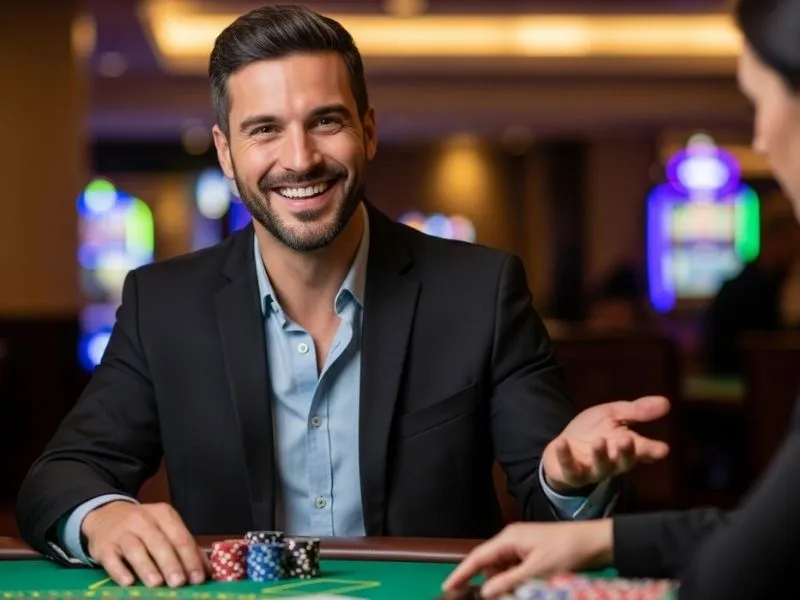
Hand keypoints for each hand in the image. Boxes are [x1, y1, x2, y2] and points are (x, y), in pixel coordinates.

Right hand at [82, 501, 208, 587]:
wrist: (107, 514)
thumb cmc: (143, 526)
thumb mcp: (165, 528)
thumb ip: (184, 547)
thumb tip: (206, 570)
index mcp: (164, 515)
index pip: (180, 537)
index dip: (190, 558)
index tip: (198, 577)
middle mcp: (143, 520)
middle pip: (159, 543)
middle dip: (171, 563)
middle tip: (179, 582)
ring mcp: (122, 532)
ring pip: (135, 549)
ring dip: (147, 567)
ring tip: (157, 583)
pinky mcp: (104, 546)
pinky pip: (111, 559)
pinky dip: (119, 571)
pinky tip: (128, 582)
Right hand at [442, 520, 612, 597]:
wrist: (595, 542)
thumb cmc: (568, 551)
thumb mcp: (537, 570)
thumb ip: (509, 581)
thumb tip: (485, 592)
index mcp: (509, 538)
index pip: (478, 557)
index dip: (461, 572)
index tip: (447, 586)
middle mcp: (512, 539)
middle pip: (489, 564)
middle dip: (488, 583)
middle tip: (491, 597)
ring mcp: (523, 546)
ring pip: (502, 569)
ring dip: (505, 583)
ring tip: (518, 591)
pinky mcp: (533, 553)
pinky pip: (515, 569)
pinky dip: (516, 581)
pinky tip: (524, 588)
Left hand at [543, 395, 670, 492]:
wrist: (563, 446)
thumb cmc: (593, 430)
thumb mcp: (613, 415)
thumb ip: (637, 411)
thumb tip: (667, 402)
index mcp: (626, 448)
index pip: (643, 451)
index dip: (653, 451)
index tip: (663, 449)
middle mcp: (612, 462)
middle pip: (623, 462)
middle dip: (627, 453)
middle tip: (628, 440)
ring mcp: (592, 470)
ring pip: (600, 468)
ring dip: (600, 455)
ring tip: (600, 441)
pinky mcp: (571, 474)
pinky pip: (570, 469)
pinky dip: (565, 456)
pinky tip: (562, 442)